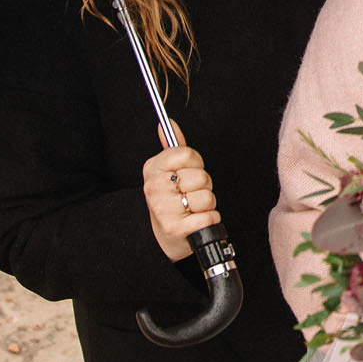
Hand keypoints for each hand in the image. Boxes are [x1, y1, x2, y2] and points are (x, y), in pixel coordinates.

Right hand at [141, 121, 218, 260]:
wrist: (165, 239)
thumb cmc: (171, 202)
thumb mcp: (167, 173)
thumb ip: (173, 148)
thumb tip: (168, 122)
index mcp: (152, 169)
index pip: (187, 154)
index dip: (196, 164)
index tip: (188, 172)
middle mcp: (154, 188)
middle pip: (201, 175)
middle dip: (203, 186)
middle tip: (190, 194)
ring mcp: (163, 209)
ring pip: (206, 196)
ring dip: (206, 205)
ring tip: (192, 209)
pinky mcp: (176, 228)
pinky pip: (209, 216)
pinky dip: (210, 220)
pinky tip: (196, 222)